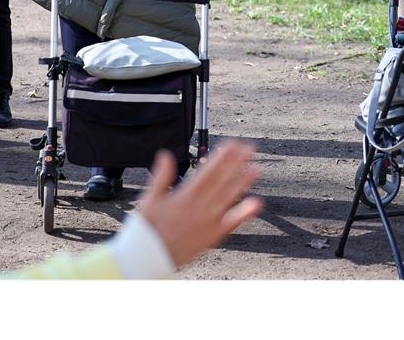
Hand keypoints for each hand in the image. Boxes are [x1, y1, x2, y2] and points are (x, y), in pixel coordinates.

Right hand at [135, 144, 262, 268]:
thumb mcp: (149, 200)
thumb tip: (165, 154)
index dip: (221, 157)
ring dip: (243, 183)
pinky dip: (244, 213)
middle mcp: (198, 208)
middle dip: (237, 164)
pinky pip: (231, 223)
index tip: (232, 145)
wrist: (148, 259)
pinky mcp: (212, 236)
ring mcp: (207, 222)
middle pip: (222, 182)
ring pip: (228, 198)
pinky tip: (256, 203)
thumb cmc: (147, 230)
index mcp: (184, 197)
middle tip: (249, 149)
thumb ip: (160, 176)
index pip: (208, 172)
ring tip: (255, 169)